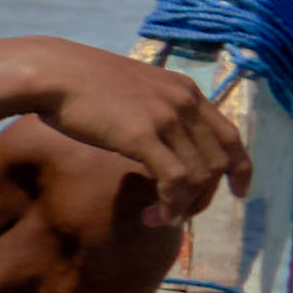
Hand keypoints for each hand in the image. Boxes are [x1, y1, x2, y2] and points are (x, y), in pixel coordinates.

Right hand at [22, 50, 252, 221]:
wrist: (52, 73)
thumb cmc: (79, 83)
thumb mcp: (134, 90)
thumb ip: (155, 112)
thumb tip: (156, 142)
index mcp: (186, 90)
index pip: (230, 135)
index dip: (241, 167)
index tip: (239, 191)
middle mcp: (185, 102)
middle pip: (218, 162)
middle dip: (205, 196)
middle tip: (180, 215)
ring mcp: (166, 118)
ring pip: (199, 175)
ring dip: (184, 206)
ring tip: (158, 220)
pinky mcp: (143, 135)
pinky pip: (175, 179)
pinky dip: (171, 203)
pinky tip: (155, 215)